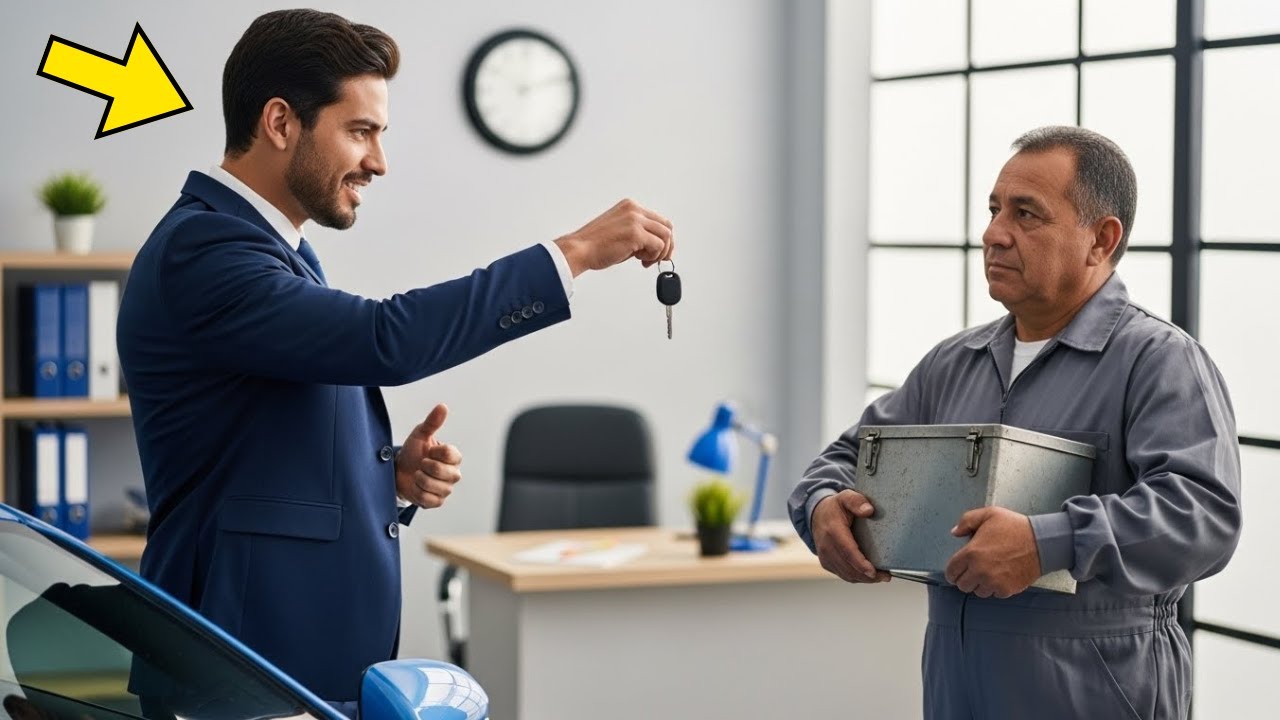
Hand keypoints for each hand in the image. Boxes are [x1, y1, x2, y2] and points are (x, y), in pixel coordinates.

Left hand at [395, 404, 462, 508]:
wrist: (398, 472)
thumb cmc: (412, 452)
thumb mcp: (420, 435)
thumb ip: (432, 422)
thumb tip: (443, 406)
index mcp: (453, 457)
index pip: (452, 454)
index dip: (435, 452)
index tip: (427, 450)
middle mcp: (454, 474)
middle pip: (445, 472)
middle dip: (426, 466)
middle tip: (420, 463)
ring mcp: (446, 489)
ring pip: (436, 486)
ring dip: (420, 479)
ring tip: (417, 474)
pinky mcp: (437, 502)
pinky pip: (428, 498)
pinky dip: (418, 491)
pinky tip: (416, 486)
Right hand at [553, 198, 673, 275]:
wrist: (579, 250)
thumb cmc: (594, 245)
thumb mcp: (620, 231)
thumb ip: (638, 233)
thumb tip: (654, 245)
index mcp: (630, 206)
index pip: (658, 220)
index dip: (663, 238)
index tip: (659, 251)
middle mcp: (634, 210)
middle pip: (666, 226)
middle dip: (666, 246)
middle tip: (658, 259)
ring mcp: (635, 220)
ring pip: (665, 236)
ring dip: (659, 252)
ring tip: (645, 260)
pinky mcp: (635, 234)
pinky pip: (658, 246)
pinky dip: (653, 256)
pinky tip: (640, 260)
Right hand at [812, 490, 890, 583]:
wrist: (817, 515)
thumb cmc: (835, 507)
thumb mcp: (846, 497)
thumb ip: (857, 501)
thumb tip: (869, 510)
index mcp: (832, 530)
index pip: (847, 551)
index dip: (860, 563)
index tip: (873, 572)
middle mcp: (826, 546)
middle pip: (848, 567)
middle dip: (867, 575)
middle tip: (886, 576)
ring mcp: (825, 557)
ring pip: (846, 574)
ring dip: (864, 578)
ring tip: (881, 577)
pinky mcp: (827, 563)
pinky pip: (843, 574)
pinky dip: (856, 577)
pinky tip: (868, 576)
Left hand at [944, 507, 1040, 597]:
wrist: (1041, 542)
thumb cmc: (1015, 528)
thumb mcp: (988, 514)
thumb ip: (967, 521)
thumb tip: (955, 532)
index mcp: (971, 553)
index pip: (951, 572)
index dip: (953, 571)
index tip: (957, 569)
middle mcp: (980, 571)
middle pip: (962, 585)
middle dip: (965, 578)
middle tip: (972, 570)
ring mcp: (993, 582)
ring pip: (977, 592)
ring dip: (980, 584)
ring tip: (987, 572)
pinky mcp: (1007, 589)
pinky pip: (994, 594)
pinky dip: (995, 588)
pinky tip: (999, 576)